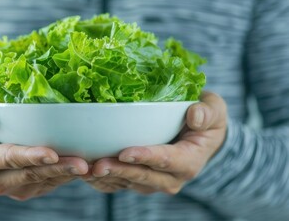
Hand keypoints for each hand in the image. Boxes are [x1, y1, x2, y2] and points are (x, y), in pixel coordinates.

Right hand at [0, 97, 88, 199]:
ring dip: (67, 174)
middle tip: (83, 163)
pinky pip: (50, 183)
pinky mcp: (28, 188)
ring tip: (92, 165)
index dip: (30, 156)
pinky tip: (86, 165)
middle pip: (32, 174)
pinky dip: (67, 175)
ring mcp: (14, 187)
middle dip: (58, 169)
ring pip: (45, 181)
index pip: (8, 158)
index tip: (52, 152)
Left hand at [83, 92, 227, 194]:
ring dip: (104, 178)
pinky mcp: (136, 182)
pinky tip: (81, 172)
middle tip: (96, 165)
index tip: (125, 152)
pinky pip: (115, 185)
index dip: (146, 157)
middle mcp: (169, 178)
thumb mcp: (215, 110)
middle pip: (141, 176)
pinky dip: (99, 180)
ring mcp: (151, 183)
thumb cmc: (205, 120)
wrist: (199, 138)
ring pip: (125, 183)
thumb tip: (194, 116)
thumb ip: (207, 112)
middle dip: (119, 171)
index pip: (166, 160)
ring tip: (83, 169)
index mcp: (188, 161)